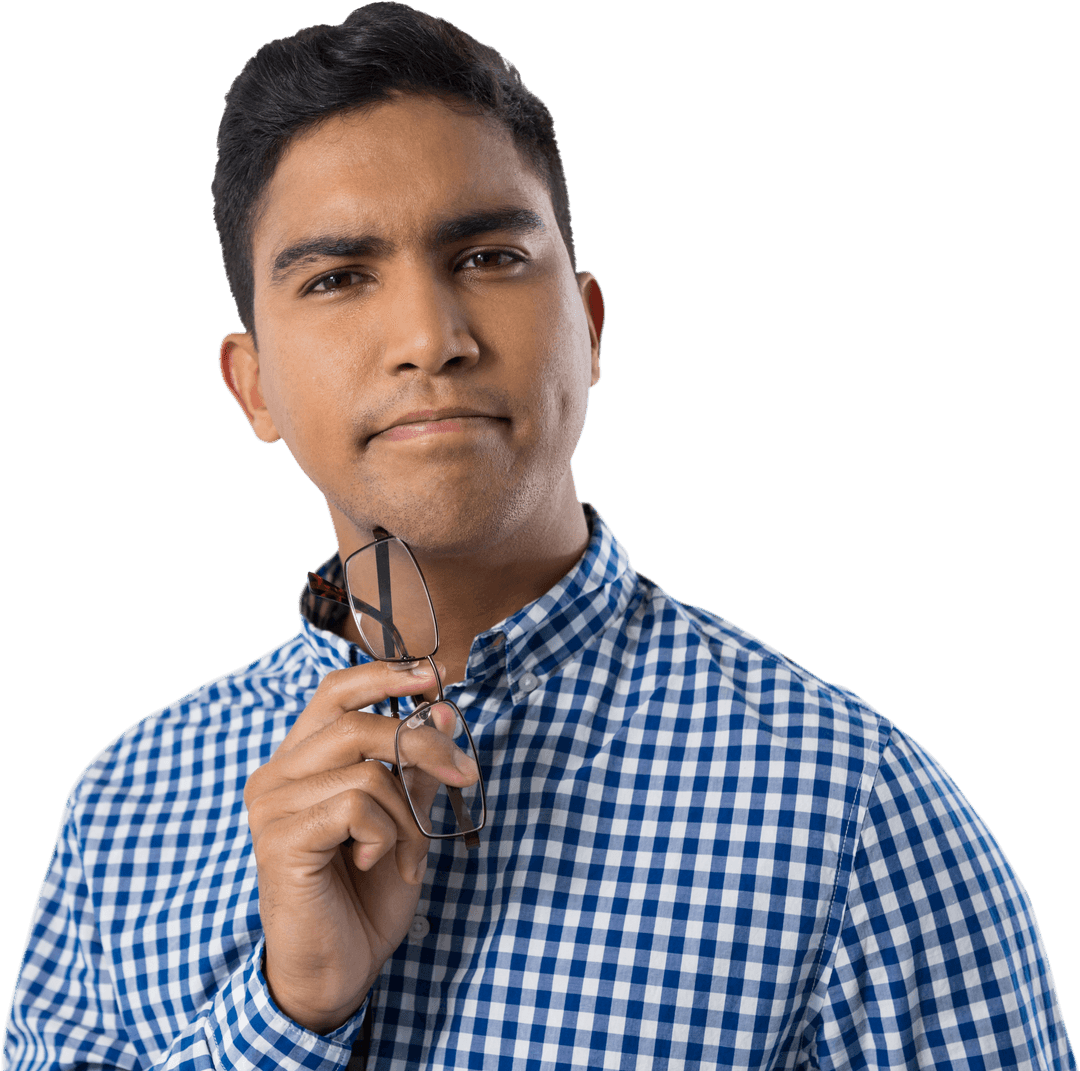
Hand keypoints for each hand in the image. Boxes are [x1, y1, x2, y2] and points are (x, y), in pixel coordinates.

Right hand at [243, 661, 479, 1034]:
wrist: (337, 971)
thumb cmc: (366, 894)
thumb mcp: (403, 820)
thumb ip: (414, 768)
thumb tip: (444, 710)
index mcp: (300, 761)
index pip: (334, 692)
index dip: (385, 675)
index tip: (435, 674)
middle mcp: (276, 775)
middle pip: (357, 722)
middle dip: (423, 743)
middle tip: (466, 774)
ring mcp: (272, 806)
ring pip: (366, 769)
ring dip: (406, 815)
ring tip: (405, 854)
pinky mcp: (279, 839)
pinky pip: (356, 807)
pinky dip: (385, 835)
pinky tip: (372, 863)